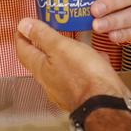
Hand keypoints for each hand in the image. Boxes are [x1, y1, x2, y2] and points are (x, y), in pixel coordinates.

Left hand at [16, 18, 130, 111]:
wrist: (109, 105)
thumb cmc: (85, 77)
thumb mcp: (60, 47)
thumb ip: (42, 36)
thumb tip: (23, 25)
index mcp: (40, 69)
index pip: (23, 50)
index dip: (21, 37)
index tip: (22, 28)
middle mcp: (50, 83)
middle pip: (40, 61)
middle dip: (43, 46)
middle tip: (45, 33)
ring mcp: (66, 91)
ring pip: (61, 68)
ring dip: (65, 55)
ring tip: (74, 44)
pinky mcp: (83, 95)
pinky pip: (79, 76)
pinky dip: (84, 66)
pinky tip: (97, 60)